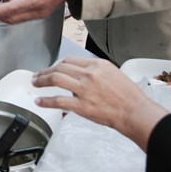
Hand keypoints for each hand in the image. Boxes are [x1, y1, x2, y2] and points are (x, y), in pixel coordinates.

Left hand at [32, 56, 168, 147]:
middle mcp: (89, 74)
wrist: (135, 112)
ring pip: (55, 79)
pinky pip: (58, 101)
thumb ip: (95, 72)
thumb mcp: (113, 74)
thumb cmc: (128, 96)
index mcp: (97, 65)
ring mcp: (84, 89)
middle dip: (45, 71)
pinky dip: (46, 101)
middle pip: (60, 67)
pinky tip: (40, 101)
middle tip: (38, 75)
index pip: (70, 60)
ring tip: (35, 83)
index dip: (58, 64)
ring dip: (42, 80)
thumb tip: (81, 76)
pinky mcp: (82, 105)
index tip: (52, 68)